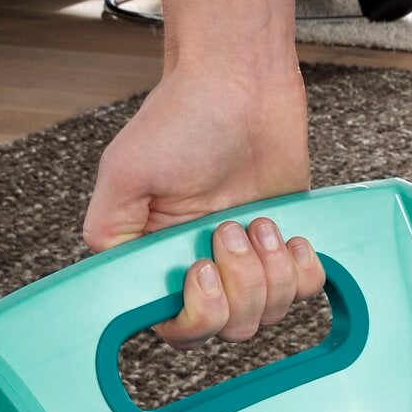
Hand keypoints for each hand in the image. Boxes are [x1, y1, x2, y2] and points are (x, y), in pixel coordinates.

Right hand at [82, 65, 324, 347]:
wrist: (243, 84)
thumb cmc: (185, 117)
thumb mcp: (125, 170)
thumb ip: (107, 229)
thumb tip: (110, 278)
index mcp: (158, 259)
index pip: (177, 327)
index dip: (197, 314)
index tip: (202, 271)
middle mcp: (202, 269)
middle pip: (228, 327)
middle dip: (241, 284)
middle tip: (231, 228)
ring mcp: (247, 264)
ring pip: (268, 314)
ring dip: (270, 270)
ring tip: (260, 221)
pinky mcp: (285, 251)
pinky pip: (304, 292)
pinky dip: (302, 269)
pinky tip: (291, 235)